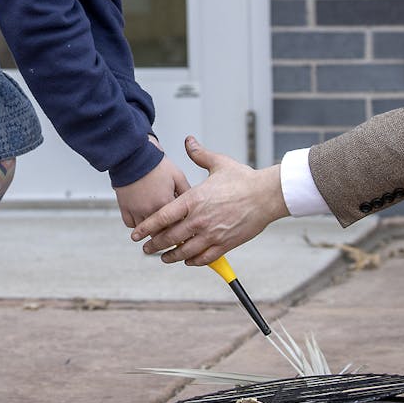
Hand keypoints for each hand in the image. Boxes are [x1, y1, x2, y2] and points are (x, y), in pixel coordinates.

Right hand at [114, 149, 189, 228]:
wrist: (133, 155)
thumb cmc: (156, 164)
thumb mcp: (178, 176)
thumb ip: (187, 193)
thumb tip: (194, 205)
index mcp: (165, 203)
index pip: (176, 226)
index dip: (182, 231)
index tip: (185, 234)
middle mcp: (149, 210)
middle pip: (160, 233)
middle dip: (167, 234)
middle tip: (172, 235)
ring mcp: (135, 210)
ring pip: (145, 231)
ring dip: (152, 230)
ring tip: (158, 229)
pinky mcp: (124, 207)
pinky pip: (131, 224)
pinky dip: (137, 223)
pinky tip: (143, 218)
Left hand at [130, 135, 288, 265]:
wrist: (267, 194)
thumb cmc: (244, 179)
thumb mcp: (218, 163)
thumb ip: (199, 154)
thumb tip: (189, 141)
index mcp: (194, 199)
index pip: (162, 217)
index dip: (146, 227)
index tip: (136, 235)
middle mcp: (200, 219)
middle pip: (169, 237)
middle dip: (154, 245)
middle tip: (147, 249)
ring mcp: (212, 233)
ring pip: (185, 251)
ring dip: (171, 256)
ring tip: (163, 258)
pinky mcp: (226, 244)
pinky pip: (204, 258)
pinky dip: (193, 261)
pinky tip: (187, 261)